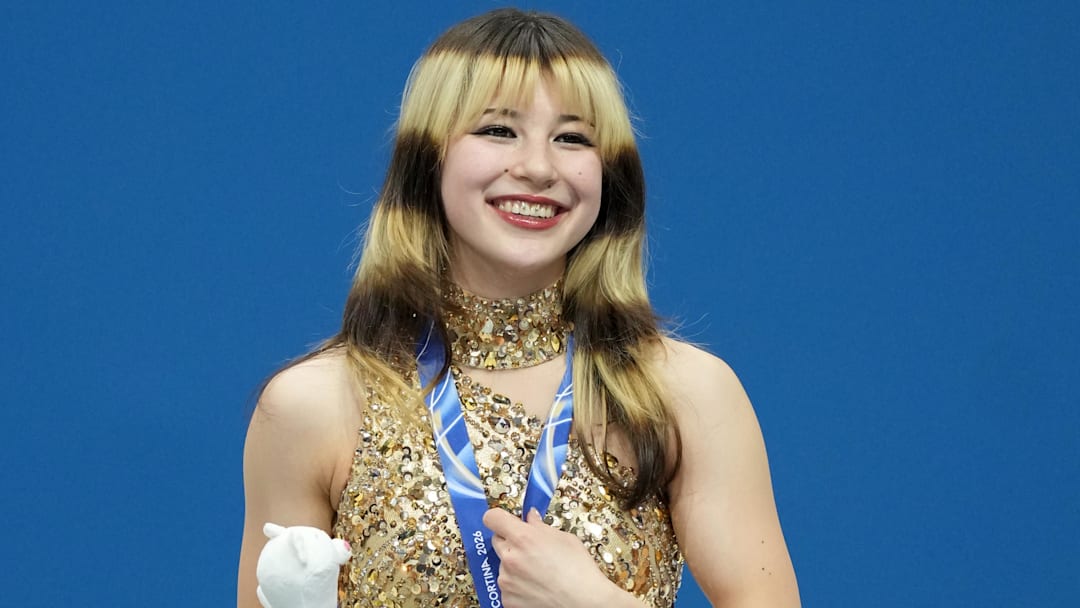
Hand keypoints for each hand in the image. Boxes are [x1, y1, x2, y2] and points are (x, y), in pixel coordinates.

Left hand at [482, 507, 622, 607]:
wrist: (584, 602)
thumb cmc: (579, 571)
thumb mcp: (564, 538)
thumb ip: (540, 526)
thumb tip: (531, 518)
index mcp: (523, 538)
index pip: (492, 518)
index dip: (500, 518)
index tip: (506, 521)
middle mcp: (510, 558)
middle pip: (497, 540)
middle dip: (511, 541)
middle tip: (529, 547)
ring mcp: (507, 580)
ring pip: (503, 564)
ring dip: (515, 564)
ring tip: (538, 571)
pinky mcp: (508, 599)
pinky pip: (507, 585)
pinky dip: (517, 584)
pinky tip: (536, 585)